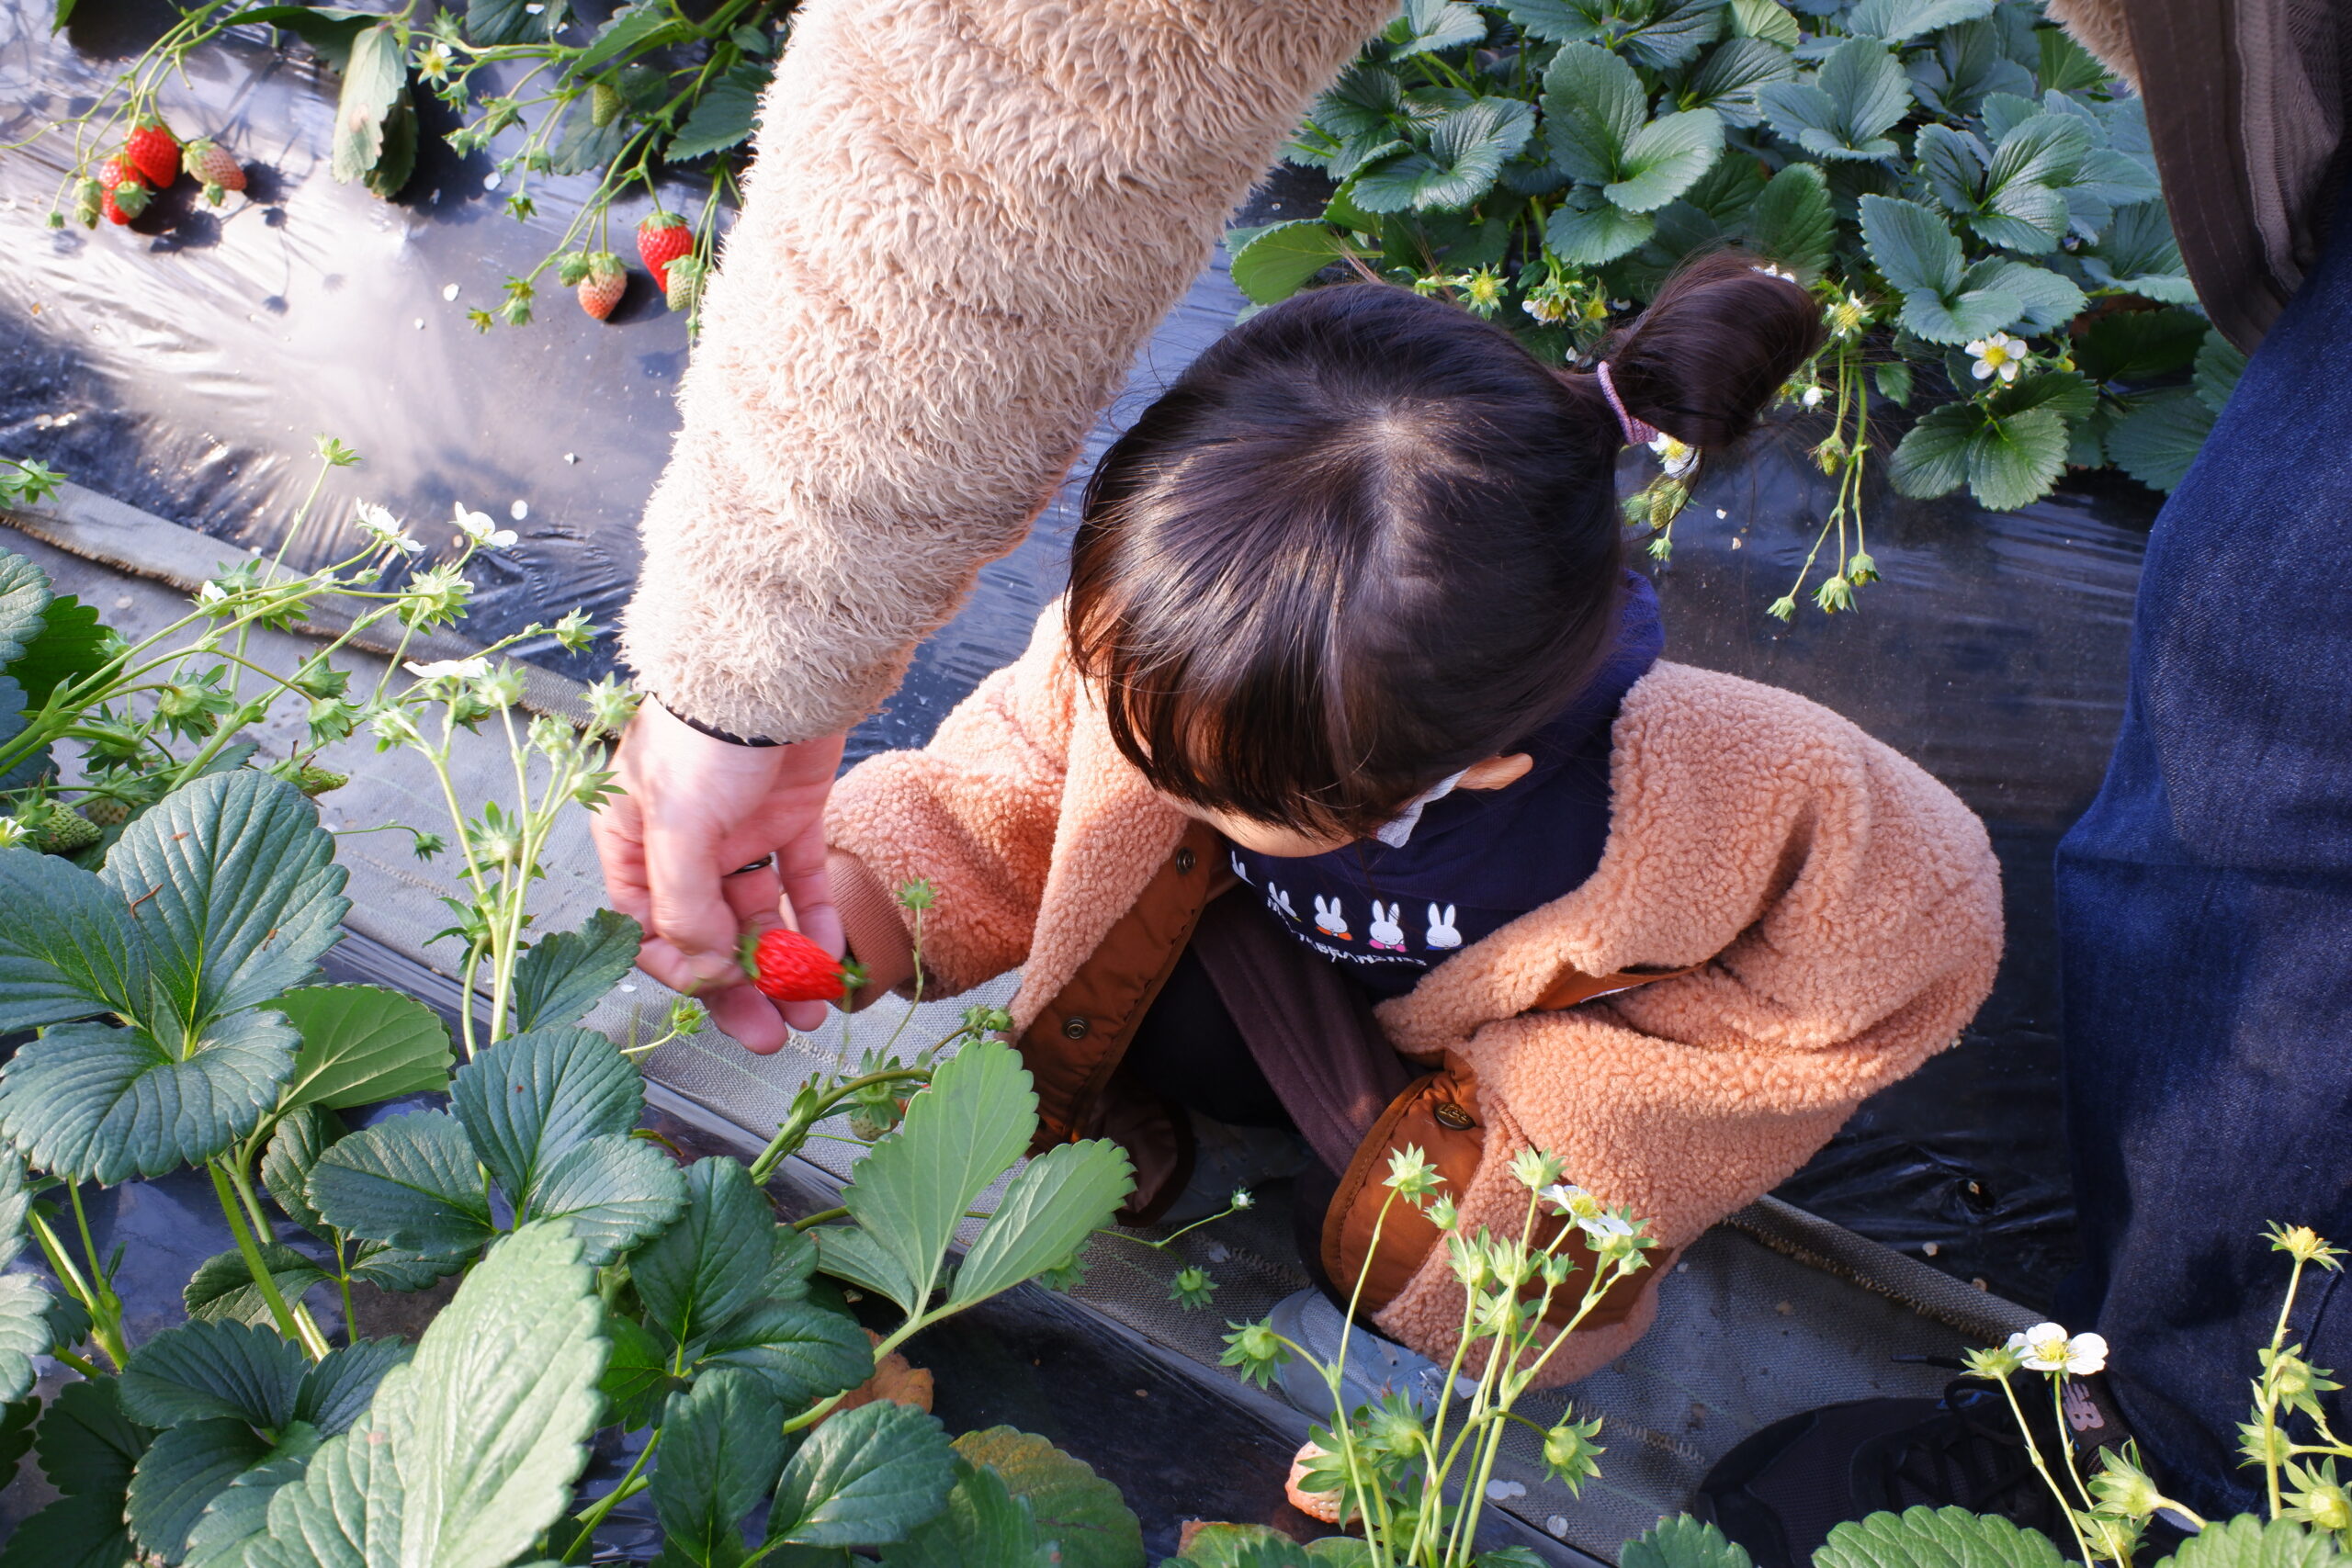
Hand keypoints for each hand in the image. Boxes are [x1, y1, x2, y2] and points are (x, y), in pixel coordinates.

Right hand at [590, 701, 847, 1052]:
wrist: (779, 666)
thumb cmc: (707, 736)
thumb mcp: (678, 823)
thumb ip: (683, 903)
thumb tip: (704, 968)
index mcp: (634, 841)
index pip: (650, 929)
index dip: (684, 969)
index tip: (722, 993)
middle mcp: (684, 843)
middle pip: (708, 934)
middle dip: (741, 989)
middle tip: (775, 1038)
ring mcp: (740, 831)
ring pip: (758, 917)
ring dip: (783, 966)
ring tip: (814, 1011)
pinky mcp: (792, 816)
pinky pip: (802, 884)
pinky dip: (815, 922)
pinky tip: (831, 960)